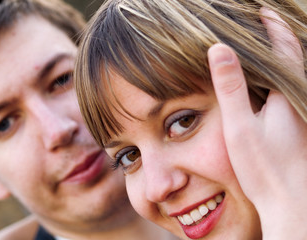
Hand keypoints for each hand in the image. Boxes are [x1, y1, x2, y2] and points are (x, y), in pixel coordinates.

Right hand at [208, 8, 306, 239]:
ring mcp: (301, 116)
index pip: (284, 50)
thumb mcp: (240, 126)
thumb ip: (230, 87)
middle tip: (263, 26)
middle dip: (280, 39)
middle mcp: (299, 102)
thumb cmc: (265, 167)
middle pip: (293, 60)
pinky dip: (279, 79)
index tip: (263, 12)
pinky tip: (267, 87)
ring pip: (293, 77)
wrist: (292, 203)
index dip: (273, 28)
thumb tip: (219, 49)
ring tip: (264, 49)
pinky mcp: (298, 129)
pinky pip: (290, 93)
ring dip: (280, 59)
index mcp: (287, 96)